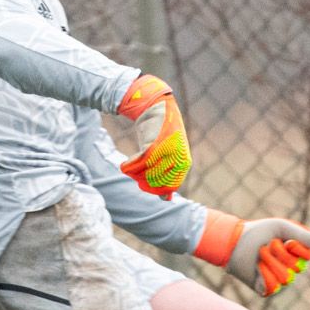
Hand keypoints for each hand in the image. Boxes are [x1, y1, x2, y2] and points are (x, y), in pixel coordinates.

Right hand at [117, 74, 190, 199]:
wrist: (156, 108)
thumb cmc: (160, 134)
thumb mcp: (166, 156)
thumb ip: (166, 176)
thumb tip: (167, 201)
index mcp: (183, 164)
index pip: (168, 188)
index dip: (153, 189)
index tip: (142, 184)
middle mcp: (178, 159)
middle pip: (156, 183)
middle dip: (142, 182)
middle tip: (134, 174)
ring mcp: (167, 151)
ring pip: (146, 174)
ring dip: (134, 173)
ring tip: (130, 167)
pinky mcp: (153, 144)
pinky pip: (138, 163)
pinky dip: (129, 165)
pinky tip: (126, 163)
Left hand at [194, 210, 309, 295]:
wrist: (235, 241)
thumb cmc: (259, 232)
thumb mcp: (282, 227)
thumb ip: (302, 235)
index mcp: (297, 253)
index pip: (308, 256)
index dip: (298, 248)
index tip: (286, 240)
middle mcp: (291, 267)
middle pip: (297, 267)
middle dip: (280, 253)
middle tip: (268, 244)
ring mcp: (280, 279)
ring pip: (286, 278)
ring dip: (270, 262)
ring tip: (260, 253)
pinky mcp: (267, 289)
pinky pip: (273, 286)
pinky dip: (264, 273)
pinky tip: (256, 267)